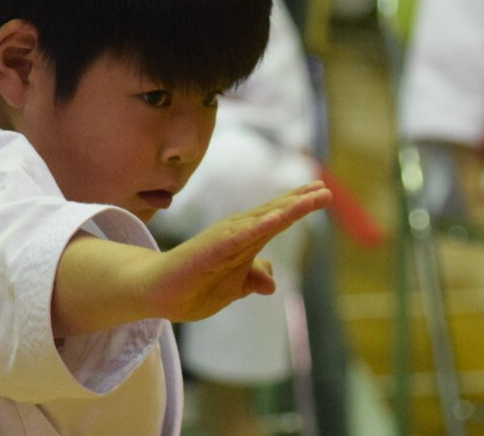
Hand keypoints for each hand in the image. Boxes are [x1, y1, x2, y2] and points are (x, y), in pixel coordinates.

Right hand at [137, 181, 330, 322]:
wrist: (157, 293)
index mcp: (244, 240)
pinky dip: (258, 228)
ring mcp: (223, 239)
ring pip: (261, 221)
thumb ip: (253, 279)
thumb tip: (272, 282)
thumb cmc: (194, 285)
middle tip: (325, 190)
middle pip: (274, 213)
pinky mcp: (210, 250)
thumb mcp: (233, 288)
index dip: (299, 205)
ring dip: (287, 209)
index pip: (276, 218)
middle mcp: (236, 233)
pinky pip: (238, 238)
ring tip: (310, 199)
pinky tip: (276, 220)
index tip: (323, 192)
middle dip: (301, 201)